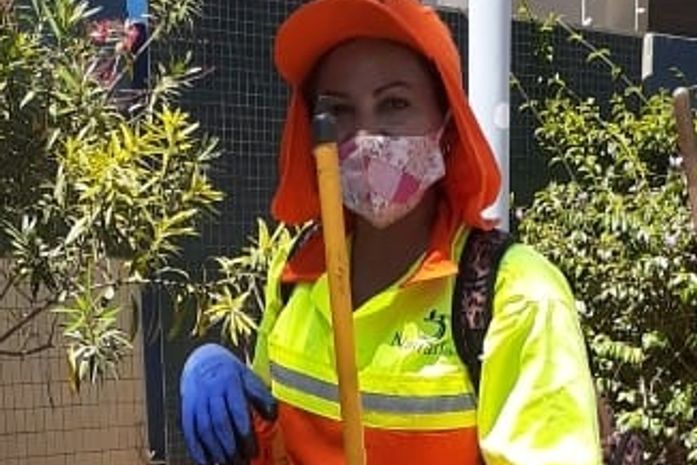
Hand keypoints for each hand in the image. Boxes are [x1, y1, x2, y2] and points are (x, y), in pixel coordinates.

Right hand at [180, 343, 276, 464]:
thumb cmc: (230, 373)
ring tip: (227, 464)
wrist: (203, 360)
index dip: (245, 434)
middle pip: (220, 423)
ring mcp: (197, 400)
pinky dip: (196, 449)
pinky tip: (205, 461)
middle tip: (241, 462)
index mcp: (230, 382)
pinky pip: (189, 431)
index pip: (237, 411)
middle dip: (231, 447)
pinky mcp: (186, 408)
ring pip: (204, 430)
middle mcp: (211, 391)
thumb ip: (262, 396)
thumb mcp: (249, 378)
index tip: (253, 451)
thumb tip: (273, 416)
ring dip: (216, 451)